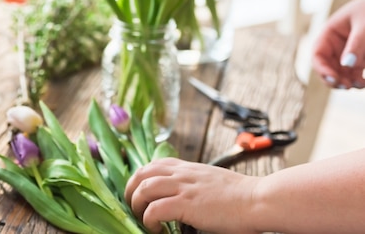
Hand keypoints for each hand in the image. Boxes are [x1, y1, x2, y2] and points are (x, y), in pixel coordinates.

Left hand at [124, 158, 259, 233]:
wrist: (258, 199)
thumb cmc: (241, 196)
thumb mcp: (211, 180)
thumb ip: (194, 183)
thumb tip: (184, 196)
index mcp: (187, 167)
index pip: (153, 164)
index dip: (140, 177)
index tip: (138, 192)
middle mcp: (181, 174)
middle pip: (141, 173)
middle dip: (131, 190)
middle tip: (134, 207)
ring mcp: (183, 187)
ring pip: (143, 189)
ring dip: (137, 205)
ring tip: (143, 219)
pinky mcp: (187, 204)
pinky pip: (155, 209)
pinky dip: (149, 220)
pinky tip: (157, 229)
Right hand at [312, 0, 364, 88]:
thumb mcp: (364, 25)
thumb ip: (356, 44)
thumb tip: (346, 65)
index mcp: (329, 33)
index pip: (318, 54)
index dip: (322, 69)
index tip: (334, 79)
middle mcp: (334, 45)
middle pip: (326, 67)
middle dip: (334, 79)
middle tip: (346, 86)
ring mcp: (346, 52)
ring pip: (340, 73)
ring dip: (346, 82)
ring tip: (359, 85)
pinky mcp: (359, 58)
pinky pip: (353, 73)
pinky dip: (356, 80)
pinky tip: (363, 83)